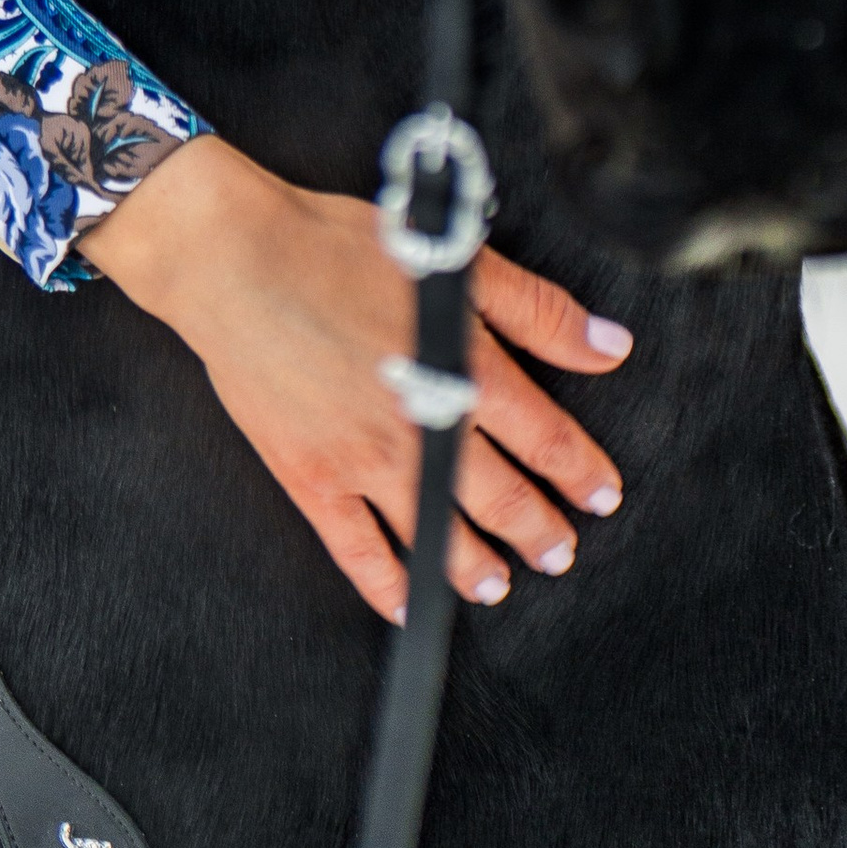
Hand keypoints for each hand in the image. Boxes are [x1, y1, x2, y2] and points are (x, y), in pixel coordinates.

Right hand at [80, 133, 628, 623]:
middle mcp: (422, 427)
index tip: (602, 495)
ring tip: (498, 585)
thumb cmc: (337, 245)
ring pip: (436, 533)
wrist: (236, 259)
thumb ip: (537, 310)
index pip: (542, 437)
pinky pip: (355, 548)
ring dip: (474, 566)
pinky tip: (406, 602)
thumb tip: (610, 347)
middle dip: (538, 529)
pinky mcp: (310, 477)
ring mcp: (364, 460)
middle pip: (499, 495)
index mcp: (463, 370)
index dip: (578, 471)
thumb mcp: (453, 259)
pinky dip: (384, 583)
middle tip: (561, 552)